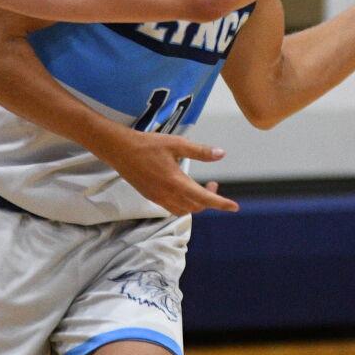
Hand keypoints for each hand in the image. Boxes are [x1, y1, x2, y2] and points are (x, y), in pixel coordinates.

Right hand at [108, 131, 237, 214]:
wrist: (120, 150)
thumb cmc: (148, 144)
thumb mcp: (177, 144)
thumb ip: (200, 151)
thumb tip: (221, 154)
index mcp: (176, 183)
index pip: (204, 198)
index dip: (221, 203)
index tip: (234, 207)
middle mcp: (167, 195)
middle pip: (195, 207)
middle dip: (209, 201)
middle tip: (213, 184)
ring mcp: (158, 198)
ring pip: (183, 210)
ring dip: (195, 204)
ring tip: (201, 189)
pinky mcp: (151, 196)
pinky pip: (171, 208)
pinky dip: (183, 204)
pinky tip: (183, 190)